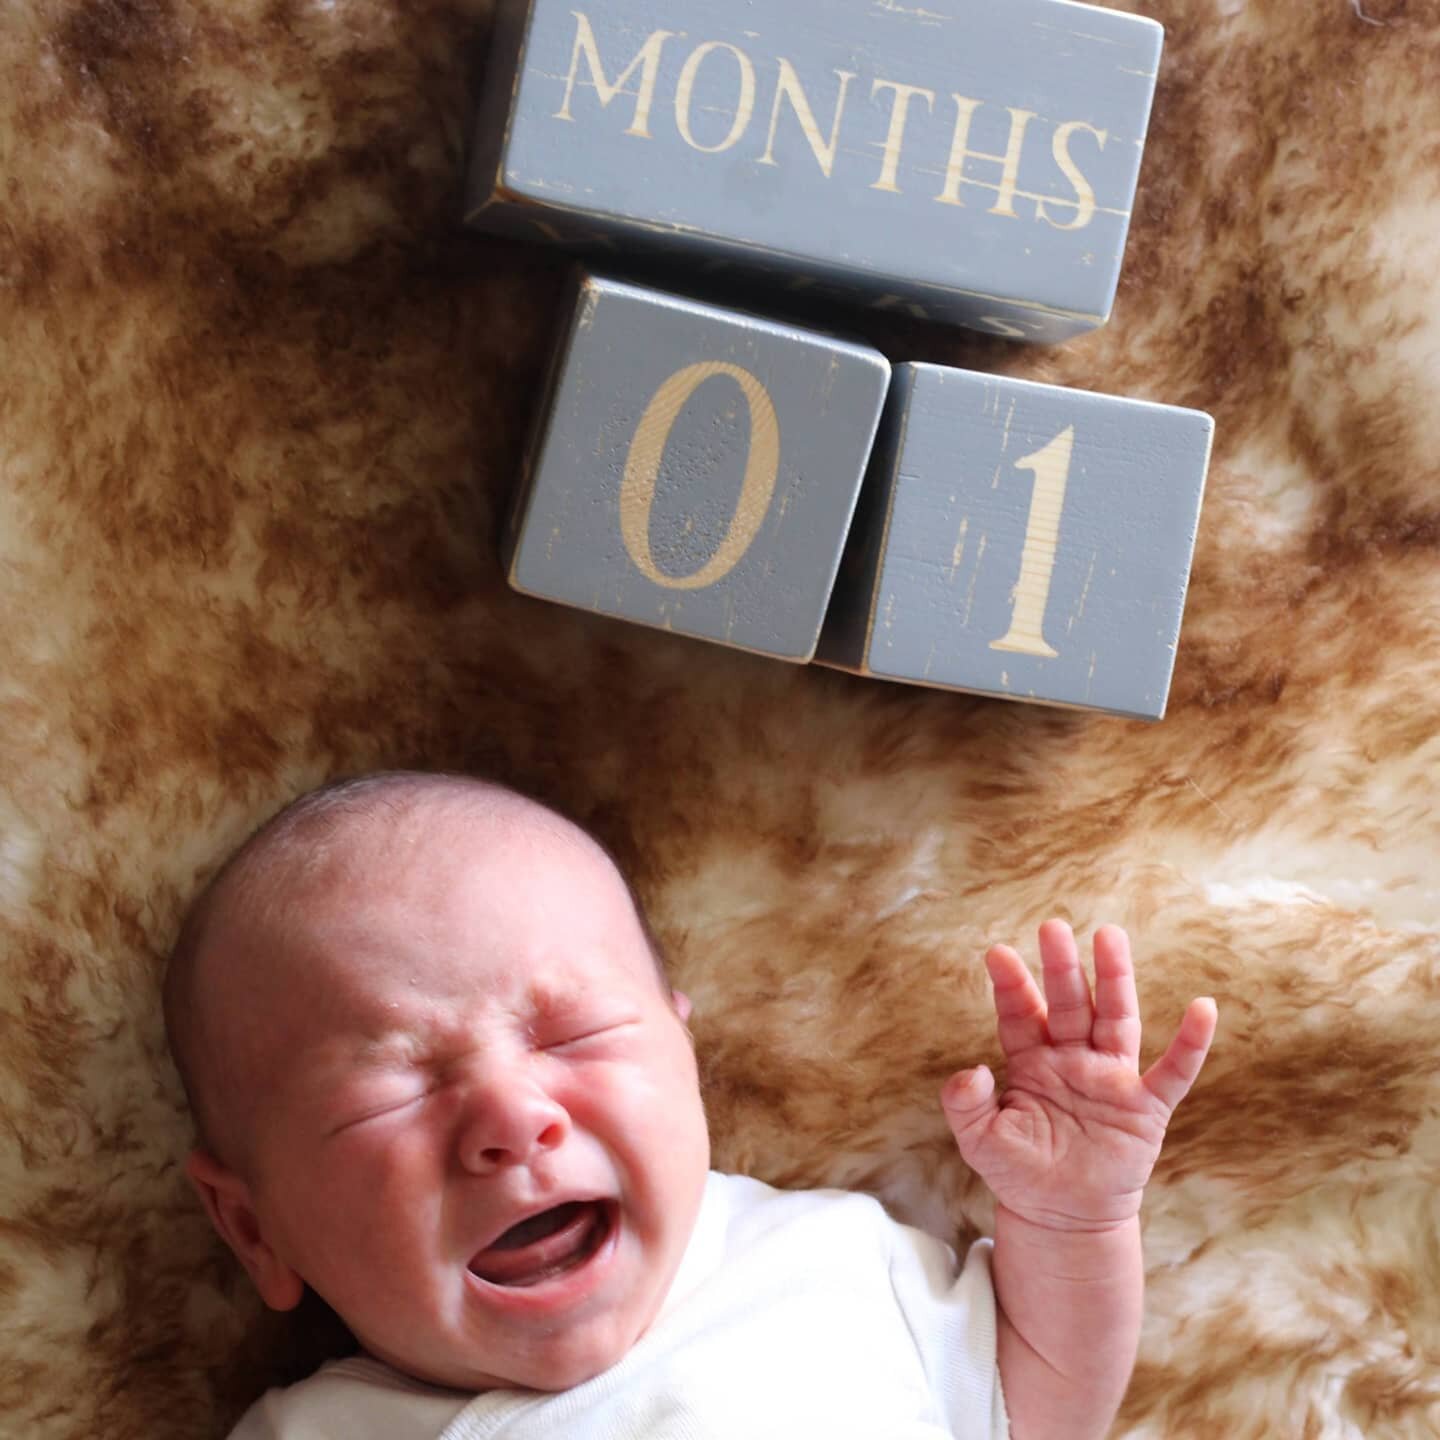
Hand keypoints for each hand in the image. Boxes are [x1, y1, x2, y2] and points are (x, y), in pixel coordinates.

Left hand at [941, 920, 1216, 1231]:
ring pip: (1115, 1018)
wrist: (1063, 1217)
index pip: (1021, 1014)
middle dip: (1062, 967)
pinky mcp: (1145, 1108)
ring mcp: (1111, 1078)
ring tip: (1110, 936)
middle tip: (1052, 927)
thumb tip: (973, 1072)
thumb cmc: (1019, 1172)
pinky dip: (1190, 1042)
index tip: (997, 954)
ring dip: (1115, 979)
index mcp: (1031, 1061)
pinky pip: (1173, 1070)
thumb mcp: (979, 1140)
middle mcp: (1072, 1059)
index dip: (1012, 985)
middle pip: (1069, 1003)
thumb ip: (965, 1104)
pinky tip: (1204, 1008)